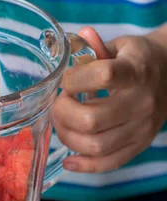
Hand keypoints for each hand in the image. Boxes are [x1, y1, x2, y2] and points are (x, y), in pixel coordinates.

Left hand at [53, 27, 166, 172]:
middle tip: (58, 103)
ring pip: (97, 145)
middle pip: (92, 119)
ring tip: (61, 123)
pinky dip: (85, 165)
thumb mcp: (119, 45)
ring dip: (68, 136)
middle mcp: (141, 102)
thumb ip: (96, 46)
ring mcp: (141, 128)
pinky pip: (110, 162)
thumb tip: (80, 35)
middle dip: (63, 112)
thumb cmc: (137, 59)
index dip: (74, 79)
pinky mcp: (139, 145)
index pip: (102, 76)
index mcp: (135, 72)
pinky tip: (69, 159)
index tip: (65, 79)